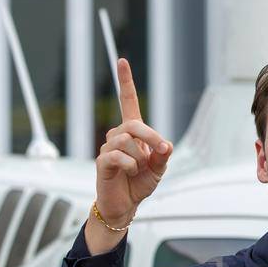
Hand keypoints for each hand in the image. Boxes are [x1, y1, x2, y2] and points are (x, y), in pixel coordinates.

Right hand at [90, 57, 170, 250]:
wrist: (125, 205)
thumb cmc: (140, 184)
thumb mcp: (158, 170)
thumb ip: (162, 156)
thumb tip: (165, 145)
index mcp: (133, 133)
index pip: (127, 102)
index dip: (125, 82)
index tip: (121, 61)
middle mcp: (118, 136)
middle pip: (134, 124)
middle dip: (151, 136)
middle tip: (161, 150)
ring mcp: (108, 148)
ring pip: (126, 140)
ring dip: (140, 156)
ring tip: (139, 170)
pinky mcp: (102, 162)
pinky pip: (117, 155)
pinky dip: (130, 165)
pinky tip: (131, 172)